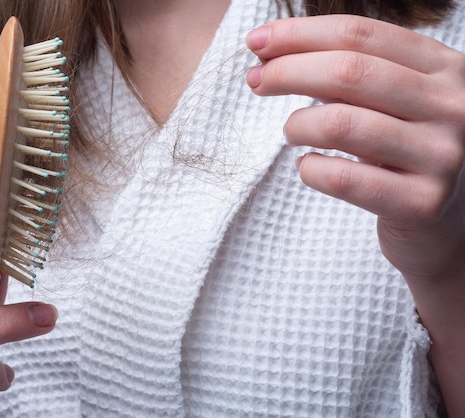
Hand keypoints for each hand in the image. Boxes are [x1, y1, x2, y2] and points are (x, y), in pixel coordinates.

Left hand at [246, 14, 464, 413]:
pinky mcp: (424, 206)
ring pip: (349, 121)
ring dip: (300, 120)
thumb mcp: (401, 112)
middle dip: (289, 70)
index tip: (256, 41)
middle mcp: (454, 107)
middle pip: (352, 73)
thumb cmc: (417, 168)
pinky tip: (307, 168)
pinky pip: (351, 177)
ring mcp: (446, 157)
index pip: (365, 37)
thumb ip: (359, 81)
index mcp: (445, 73)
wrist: (462, 237)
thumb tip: (276, 57)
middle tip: (251, 79)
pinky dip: (317, 168)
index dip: (303, 35)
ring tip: (286, 128)